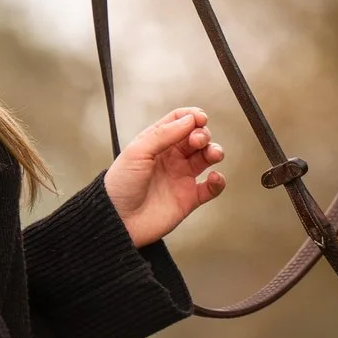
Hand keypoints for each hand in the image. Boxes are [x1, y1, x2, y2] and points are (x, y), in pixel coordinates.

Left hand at [103, 107, 227, 247]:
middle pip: (196, 137)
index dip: (192, 116)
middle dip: (202, 134)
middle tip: (197, 141)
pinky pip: (211, 188)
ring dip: (215, 151)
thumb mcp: (137, 152)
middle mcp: (171, 158)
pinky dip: (218, 181)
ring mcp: (181, 177)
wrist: (118, 221)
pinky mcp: (189, 198)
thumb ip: (163, 134)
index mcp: (156, 143)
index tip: (200, 118)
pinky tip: (214, 178)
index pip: (179, 121)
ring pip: (206, 157)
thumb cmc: (121, 185)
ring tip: (213, 155)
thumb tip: (190, 119)